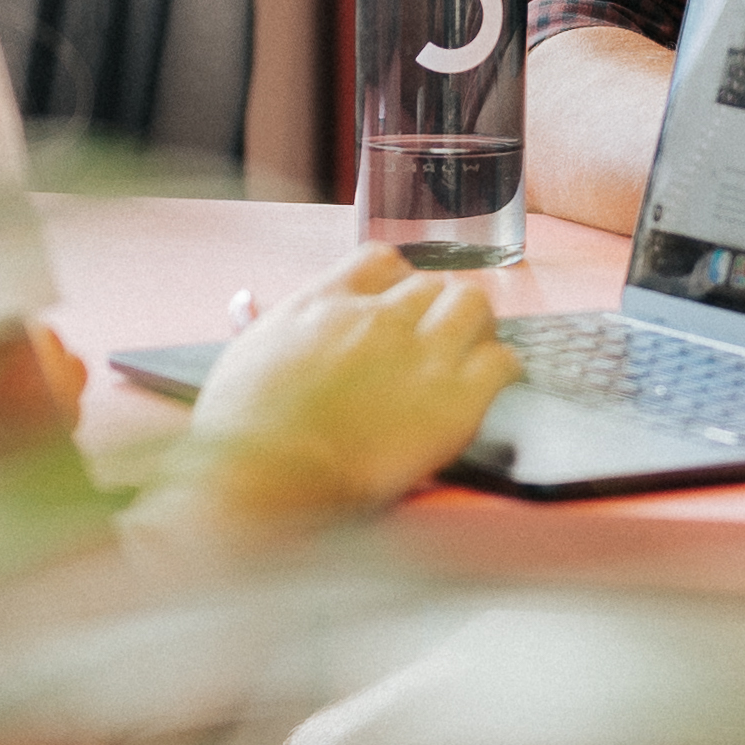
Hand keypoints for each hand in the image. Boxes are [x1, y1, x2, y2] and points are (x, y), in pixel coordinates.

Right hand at [177, 246, 512, 523]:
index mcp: (324, 304)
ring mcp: (421, 356)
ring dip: (474, 327)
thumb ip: (259, 325)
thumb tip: (246, 300)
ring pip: (474, 305)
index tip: (395, 308)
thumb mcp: (241, 363)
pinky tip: (489, 388)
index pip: (381, 261)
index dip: (396, 283)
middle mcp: (377, 319)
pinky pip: (503, 361)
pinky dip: (502, 370)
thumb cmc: (243, 436)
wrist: (269, 483)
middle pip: (432, 284)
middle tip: (434, 342)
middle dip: (436, 311)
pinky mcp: (457, 401)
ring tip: (467, 357)